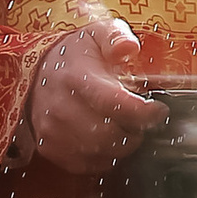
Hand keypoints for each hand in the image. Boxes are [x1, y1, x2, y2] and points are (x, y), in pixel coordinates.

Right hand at [25, 6, 160, 175]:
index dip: (143, 112)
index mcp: (76, 78)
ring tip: (128, 128)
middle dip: (135, 130)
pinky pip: (86, 164)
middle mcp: (60, 108)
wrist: (36, 72)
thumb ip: (116, 37)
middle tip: (143, 121)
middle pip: (109, 134)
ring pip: (99, 152)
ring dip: (122, 145)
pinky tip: (110, 140)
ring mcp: (52, 131)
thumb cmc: (75, 54)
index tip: (159, 111)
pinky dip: (104, 157)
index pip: (113, 103)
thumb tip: (128, 48)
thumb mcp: (97, 33)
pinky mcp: (50, 148)